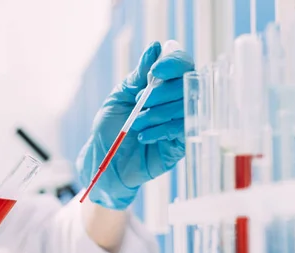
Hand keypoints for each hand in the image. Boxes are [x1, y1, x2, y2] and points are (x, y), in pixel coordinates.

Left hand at [77, 41, 194, 209]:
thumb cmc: (110, 129)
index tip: (154, 72)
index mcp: (162, 85)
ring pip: (185, 107)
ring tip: (136, 123)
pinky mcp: (182, 143)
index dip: (172, 63)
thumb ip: (138, 75)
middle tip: (140, 102)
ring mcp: (182, 122)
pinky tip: (144, 136)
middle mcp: (176, 100)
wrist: (106, 163)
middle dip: (162, 92)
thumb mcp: (119, 97)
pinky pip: (183, 130)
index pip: (182, 64)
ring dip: (158, 113)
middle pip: (187, 83)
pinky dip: (162, 130)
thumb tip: (155, 48)